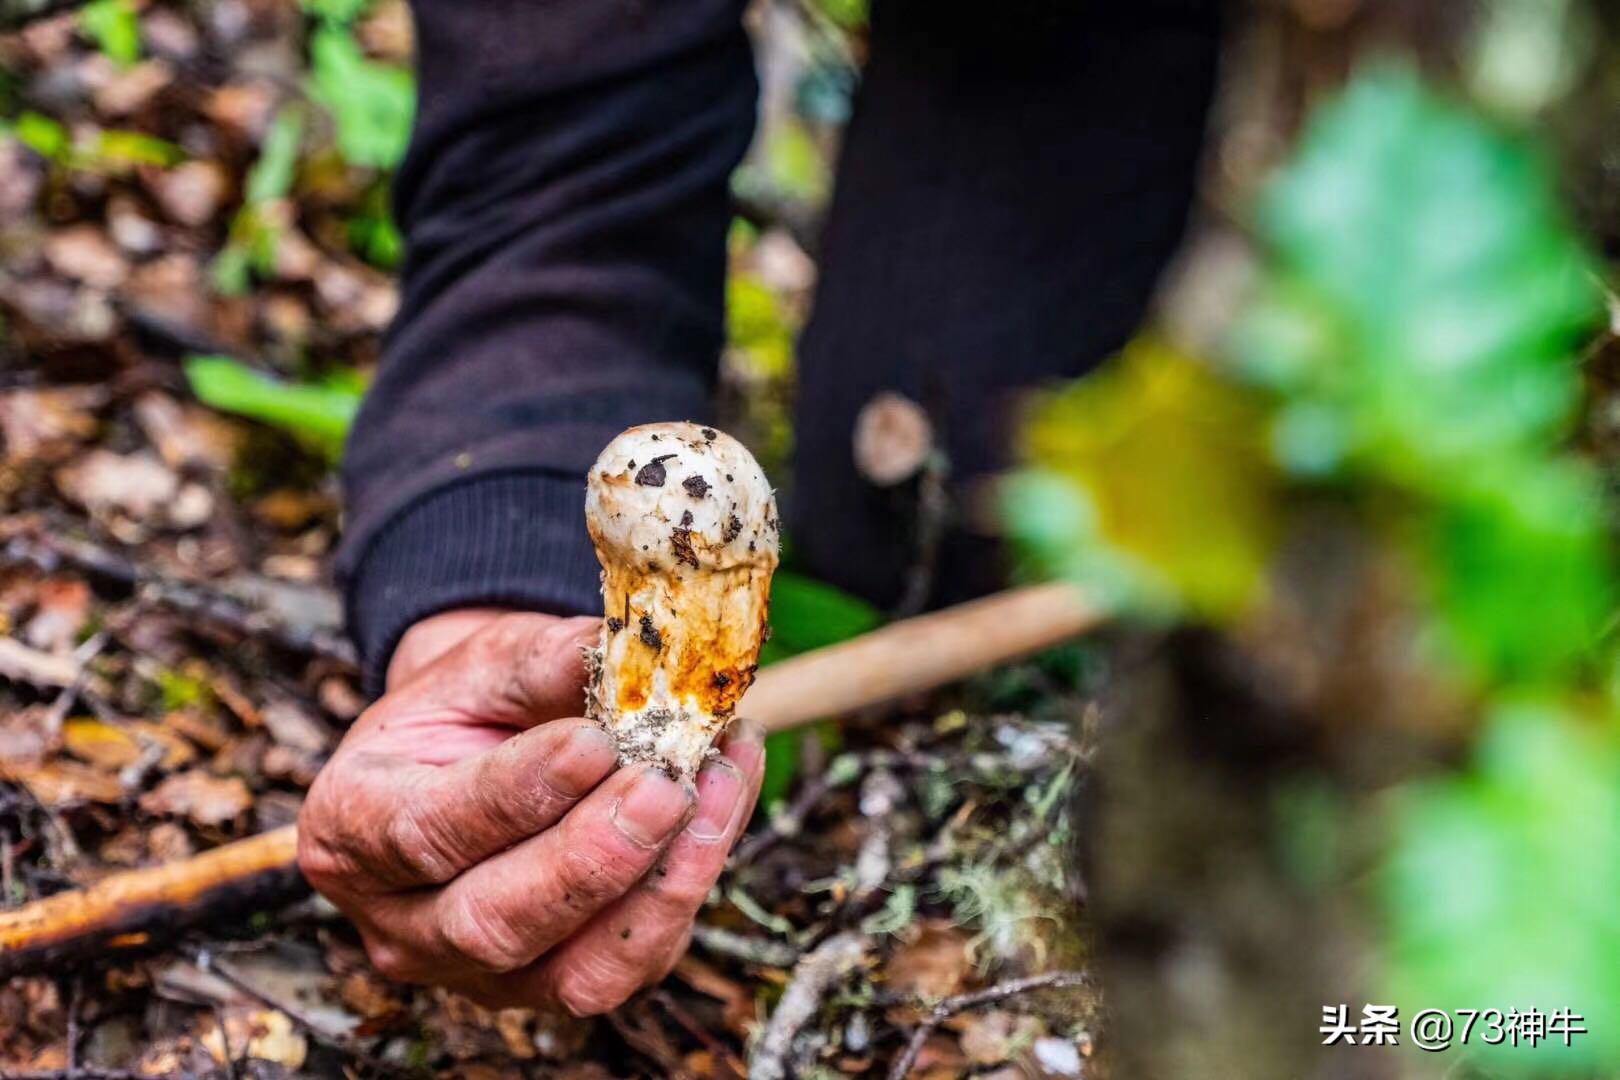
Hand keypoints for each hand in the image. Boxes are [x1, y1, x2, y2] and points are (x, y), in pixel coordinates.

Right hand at [298, 609, 764, 1013]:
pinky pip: (630, 968)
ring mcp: (478, 971)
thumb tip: (628, 657)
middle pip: (494, 922)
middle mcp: (402, 920)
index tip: (595, 742)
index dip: (517, 794)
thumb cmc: (473, 706)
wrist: (481, 749)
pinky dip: (688, 891)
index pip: (427, 831)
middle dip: (592, 858)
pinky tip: (725, 806)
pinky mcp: (556, 985)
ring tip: (716, 791)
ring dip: (660, 886)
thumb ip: (546, 662)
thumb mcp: (487, 663)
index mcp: (352, 825)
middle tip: (666, 785)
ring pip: (574, 972)